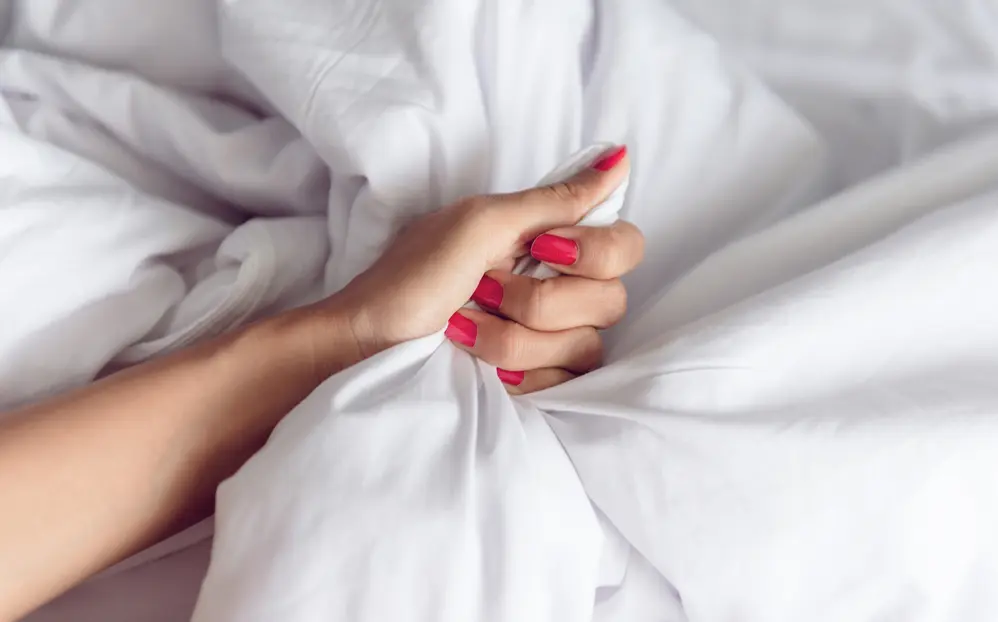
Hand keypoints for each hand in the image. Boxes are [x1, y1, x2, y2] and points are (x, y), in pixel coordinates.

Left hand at [323, 145, 642, 392]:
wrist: (366, 344)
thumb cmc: (411, 278)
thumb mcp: (480, 224)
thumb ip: (555, 198)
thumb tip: (620, 155)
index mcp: (551, 242)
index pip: (625, 245)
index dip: (592, 252)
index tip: (538, 249)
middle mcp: (560, 289)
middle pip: (610, 300)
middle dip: (538, 300)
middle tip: (485, 290)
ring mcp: (551, 340)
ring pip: (585, 346)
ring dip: (514, 338)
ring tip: (466, 329)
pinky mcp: (538, 382)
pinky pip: (564, 385)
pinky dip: (517, 374)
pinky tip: (480, 364)